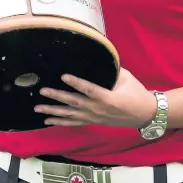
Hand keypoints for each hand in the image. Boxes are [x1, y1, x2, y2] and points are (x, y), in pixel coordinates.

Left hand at [34, 68, 156, 127]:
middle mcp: (98, 110)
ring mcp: (94, 117)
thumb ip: (111, 71)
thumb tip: (98, 60)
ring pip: (70, 115)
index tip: (63, 76)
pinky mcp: (93, 121)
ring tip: (38, 109)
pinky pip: (74, 123)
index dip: (75, 82)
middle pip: (74, 103)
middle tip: (43, 91)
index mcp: (108, 97)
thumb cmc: (136, 93)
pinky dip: (60, 122)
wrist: (144, 114)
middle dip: (57, 97)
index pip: (89, 89)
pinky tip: (48, 121)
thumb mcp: (126, 78)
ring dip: (53, 112)